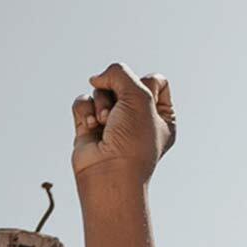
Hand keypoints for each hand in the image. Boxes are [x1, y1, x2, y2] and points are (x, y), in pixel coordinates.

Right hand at [72, 62, 176, 186]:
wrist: (109, 173)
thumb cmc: (133, 140)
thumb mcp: (139, 95)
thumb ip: (119, 73)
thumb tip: (96, 78)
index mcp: (163, 116)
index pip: (155, 80)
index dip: (145, 84)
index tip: (144, 102)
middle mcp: (138, 119)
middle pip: (124, 82)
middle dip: (118, 93)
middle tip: (119, 113)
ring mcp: (112, 123)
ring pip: (101, 90)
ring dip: (101, 103)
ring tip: (104, 123)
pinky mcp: (90, 128)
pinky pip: (83, 103)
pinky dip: (85, 111)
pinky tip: (91, 127)